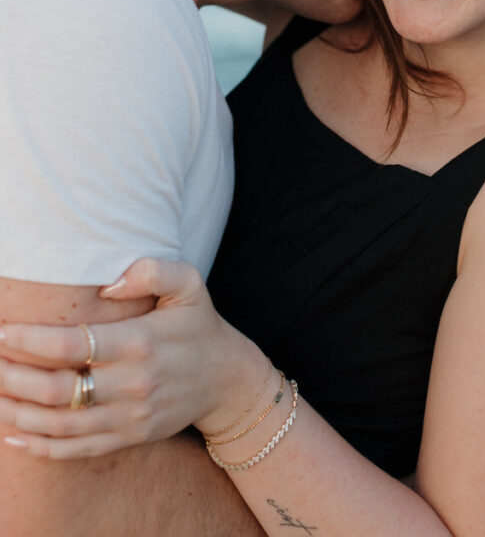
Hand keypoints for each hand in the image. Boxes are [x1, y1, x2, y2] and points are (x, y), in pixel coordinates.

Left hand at [0, 259, 256, 459]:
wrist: (227, 379)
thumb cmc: (199, 323)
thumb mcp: (190, 283)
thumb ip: (153, 270)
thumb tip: (109, 284)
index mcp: (141, 342)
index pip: (72, 345)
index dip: (30, 340)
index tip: (2, 330)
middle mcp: (132, 384)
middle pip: (57, 389)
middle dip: (11, 377)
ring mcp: (129, 417)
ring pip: (59, 426)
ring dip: (16, 414)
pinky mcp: (129, 437)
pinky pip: (76, 450)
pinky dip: (39, 446)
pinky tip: (12, 434)